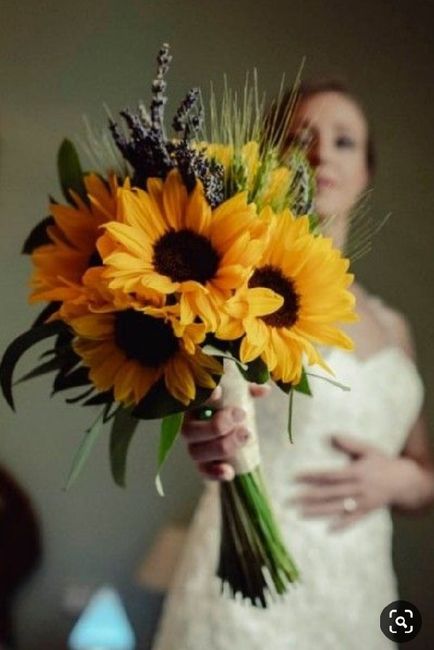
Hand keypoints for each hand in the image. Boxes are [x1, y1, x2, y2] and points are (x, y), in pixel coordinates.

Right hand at [182, 383, 270, 480]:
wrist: (234, 429)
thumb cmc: (232, 406)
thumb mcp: (239, 395)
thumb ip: (248, 391)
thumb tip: (264, 390)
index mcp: (194, 407)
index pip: (191, 402)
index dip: (202, 398)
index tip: (219, 392)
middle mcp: (189, 427)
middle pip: (190, 431)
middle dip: (217, 425)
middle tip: (241, 416)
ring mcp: (195, 447)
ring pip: (196, 452)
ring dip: (222, 446)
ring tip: (246, 435)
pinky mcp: (203, 465)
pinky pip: (203, 472)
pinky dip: (215, 473)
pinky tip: (229, 472)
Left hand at [288, 434, 413, 530]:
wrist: (405, 481)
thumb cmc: (382, 462)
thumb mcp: (368, 449)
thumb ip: (349, 443)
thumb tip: (329, 435)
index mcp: (356, 472)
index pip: (329, 475)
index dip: (311, 476)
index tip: (294, 477)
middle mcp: (358, 488)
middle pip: (329, 494)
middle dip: (308, 497)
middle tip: (289, 500)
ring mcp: (363, 502)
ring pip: (337, 508)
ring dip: (318, 512)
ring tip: (299, 514)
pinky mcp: (367, 512)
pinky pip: (353, 521)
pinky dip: (341, 526)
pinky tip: (327, 531)